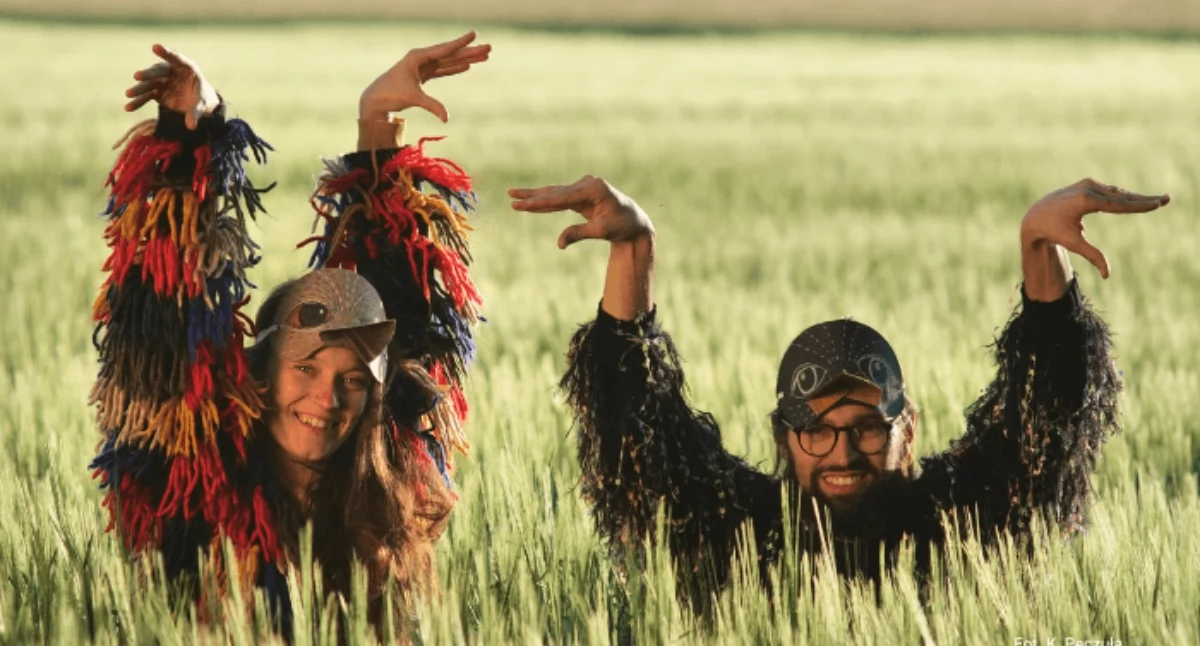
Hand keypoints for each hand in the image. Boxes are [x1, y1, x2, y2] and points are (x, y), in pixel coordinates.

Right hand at [124, 44, 219, 129]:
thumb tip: (191, 127)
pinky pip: (146, 95)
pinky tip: (128, 108)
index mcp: (187, 68)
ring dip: (139, 89)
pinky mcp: (156, 91)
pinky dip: (138, 101)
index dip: (166, 53)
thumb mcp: (201, 105)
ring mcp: (162, 80)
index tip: (155, 46)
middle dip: (148, 74)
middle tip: (137, 76)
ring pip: (149, 83)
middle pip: (158, 71)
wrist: (196, 104)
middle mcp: (172, 72)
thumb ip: (195, 113)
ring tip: (128, 94)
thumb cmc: (201, 99)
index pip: (177, 59)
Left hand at [358, 32, 490, 122]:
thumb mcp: (413, 98)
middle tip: (489, 48)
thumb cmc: (391, 94)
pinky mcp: (423, 75)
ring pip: (449, 62)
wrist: (377, 99)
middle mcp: (422, 58)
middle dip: (470, 52)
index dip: (461, 43)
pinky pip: (443, 70)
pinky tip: (467, 67)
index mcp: (418, 57)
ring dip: (466, 60)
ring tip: (484, 57)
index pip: (444, 49)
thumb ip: (432, 106)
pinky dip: (454, 69)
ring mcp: (423, 66)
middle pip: (451, 54)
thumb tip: (447, 119)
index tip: (474, 34)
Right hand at [509, 176, 654, 248]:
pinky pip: (561, 199)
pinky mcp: (582, 194)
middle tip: (511, 195)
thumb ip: (579, 234)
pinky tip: (532, 204)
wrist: (635, 222)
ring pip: (555, 194)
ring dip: (536, 198)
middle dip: (532, 196)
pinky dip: (547, 203)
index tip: (522, 204)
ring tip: (514, 197)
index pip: (561, 197)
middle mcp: (588, 184)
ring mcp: (584, 187)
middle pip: (555, 192)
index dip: (540, 202)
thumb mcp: (601, 231)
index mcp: (594, 189)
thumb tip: (559, 243)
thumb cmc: (622, 226)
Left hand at [1020, 178, 1168, 278]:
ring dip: (1135, 197)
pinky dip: (1123, 196)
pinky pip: (1109, 191)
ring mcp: (1086, 184)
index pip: (1118, 204)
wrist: (1034, 217)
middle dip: (1143, 199)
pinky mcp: (1086, 184)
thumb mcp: (1073, 244)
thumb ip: (1093, 256)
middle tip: (1166, 200)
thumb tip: (1108, 275)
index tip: (1157, 204)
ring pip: (1117, 192)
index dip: (1139, 205)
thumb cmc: (1054, 232)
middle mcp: (1087, 188)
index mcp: (1085, 201)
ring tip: (1156, 201)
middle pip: (1122, 195)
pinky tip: (1136, 200)